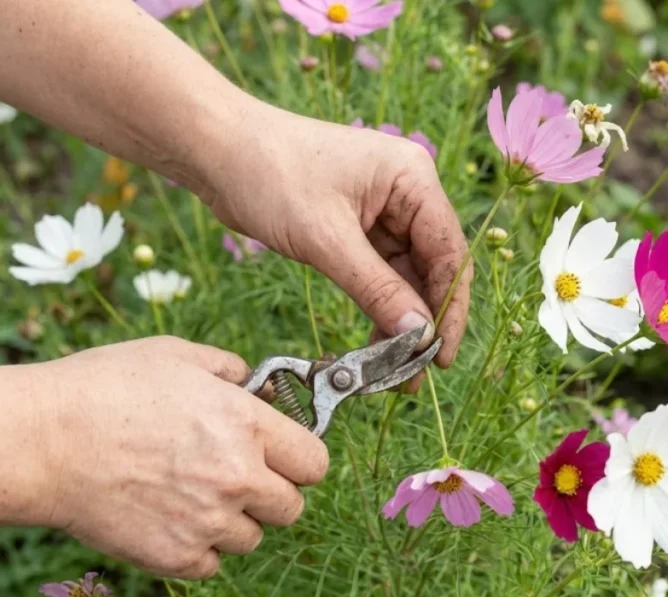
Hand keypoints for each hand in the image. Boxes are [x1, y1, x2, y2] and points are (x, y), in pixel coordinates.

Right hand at [34, 337, 328, 578]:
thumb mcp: (174, 356)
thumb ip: (228, 369)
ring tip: (190, 495)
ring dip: (233, 522)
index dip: (300, 460)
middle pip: (292, 508)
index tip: (283, 458)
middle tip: (236, 477)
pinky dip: (197, 548)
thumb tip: (252, 382)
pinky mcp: (175, 557)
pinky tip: (167, 518)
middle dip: (271, 493)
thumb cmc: (103, 388)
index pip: (315, 463)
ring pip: (252, 538)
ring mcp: (208, 522)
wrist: (41, 441)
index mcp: (247, 424)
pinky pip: (211, 564)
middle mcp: (238, 477)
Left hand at [204, 99, 470, 367]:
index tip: (439, 357)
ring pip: (407, 277)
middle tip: (415, 374)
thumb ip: (377, 289)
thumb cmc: (271, 176)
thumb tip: (419, 336)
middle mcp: (407, 192)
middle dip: (425, 321)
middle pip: (433, 267)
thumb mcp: (326, 239)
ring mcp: (384, 210)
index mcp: (412, 178)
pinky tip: (376, 346)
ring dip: (401, 322)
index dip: (449, 308)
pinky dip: (379, 308)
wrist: (218, 151)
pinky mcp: (360, 227)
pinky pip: (381, 275)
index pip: (449, 252)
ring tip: (394, 371)